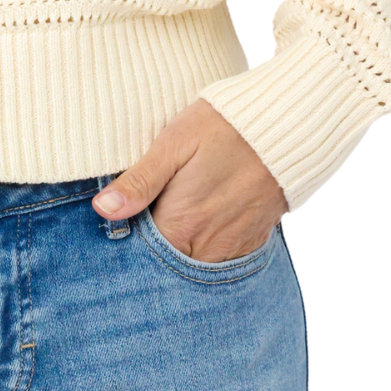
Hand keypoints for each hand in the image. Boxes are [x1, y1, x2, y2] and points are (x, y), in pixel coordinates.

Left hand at [91, 98, 287, 260]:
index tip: (120, 224)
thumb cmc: (224, 125)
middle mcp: (208, 245)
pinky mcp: (252, 242)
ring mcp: (233, 247)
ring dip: (178, 250)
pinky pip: (220, 261)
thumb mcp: (174, 143)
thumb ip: (140, 181)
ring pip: (193, 266)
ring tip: (171, 219)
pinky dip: (204, 250)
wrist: (286, 125)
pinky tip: (198, 226)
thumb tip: (103, 209)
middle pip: (167, 264)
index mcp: (182, 223)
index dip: (126, 241)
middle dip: (152, 251)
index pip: (140, 255)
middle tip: (146, 217)